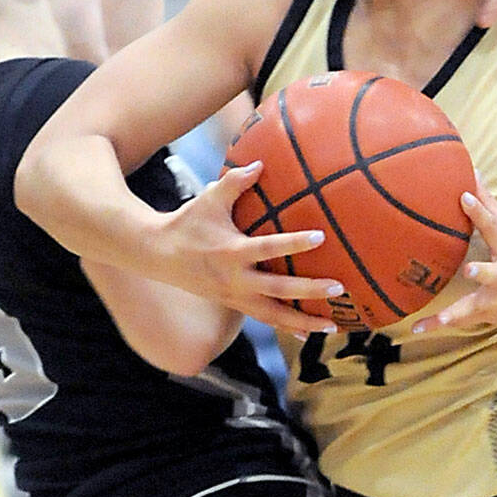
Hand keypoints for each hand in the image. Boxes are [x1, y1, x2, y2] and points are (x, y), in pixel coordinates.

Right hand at [157, 160, 346, 336]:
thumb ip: (235, 181)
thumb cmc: (187, 222)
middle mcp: (235, 279)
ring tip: (333, 324)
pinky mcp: (234, 306)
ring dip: (304, 322)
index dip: (293, 243)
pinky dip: (287, 327)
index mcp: (231, 251)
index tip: (320, 237)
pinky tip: (308, 332)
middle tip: (339, 288)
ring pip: (274, 315)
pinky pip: (265, 320)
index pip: (267, 248)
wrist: (157, 255)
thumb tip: (260, 163)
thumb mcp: (209, 199)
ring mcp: (235, 297)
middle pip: (278, 290)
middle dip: (309, 291)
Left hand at [414, 180, 496, 333]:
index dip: (480, 211)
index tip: (464, 195)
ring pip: (475, 305)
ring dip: (458, 311)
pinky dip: (440, 323)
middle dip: (482, 272)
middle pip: (491, 272)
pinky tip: (417, 329)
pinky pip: (462, 320)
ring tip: (441, 316)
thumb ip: (491, 206)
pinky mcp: (490, 313)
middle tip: (470, 270)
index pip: (495, 226)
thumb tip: (472, 172)